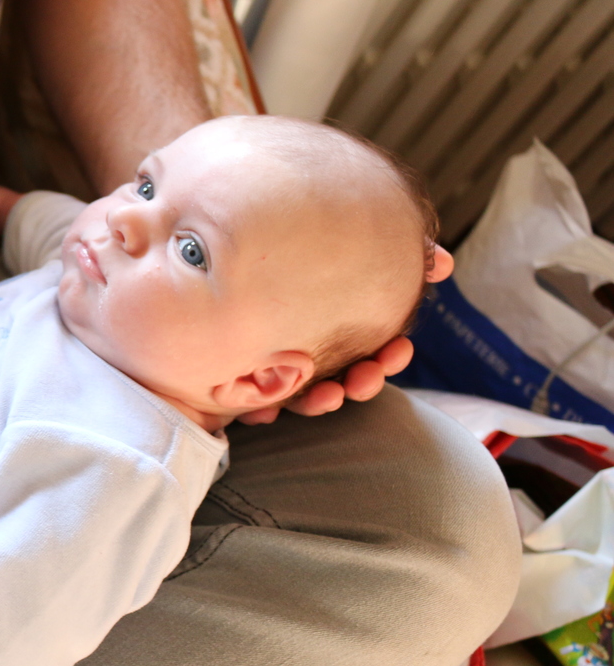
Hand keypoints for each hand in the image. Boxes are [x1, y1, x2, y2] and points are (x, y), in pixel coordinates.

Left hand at [236, 245, 453, 425]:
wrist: (220, 262)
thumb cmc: (299, 261)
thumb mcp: (348, 256)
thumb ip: (399, 258)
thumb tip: (446, 264)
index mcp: (340, 337)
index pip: (373, 355)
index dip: (389, 358)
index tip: (399, 349)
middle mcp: (311, 359)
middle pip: (343, 382)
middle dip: (363, 383)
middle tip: (366, 376)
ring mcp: (275, 374)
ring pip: (302, 398)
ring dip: (320, 401)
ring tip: (326, 394)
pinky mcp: (238, 385)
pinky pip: (249, 405)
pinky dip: (260, 409)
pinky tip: (264, 409)